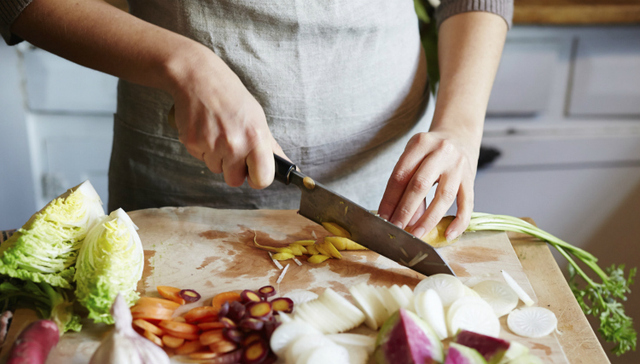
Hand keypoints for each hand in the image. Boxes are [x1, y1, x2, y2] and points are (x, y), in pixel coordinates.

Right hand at [169, 48, 285, 188]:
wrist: (200, 77)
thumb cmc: (231, 96)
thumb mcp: (257, 118)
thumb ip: (269, 146)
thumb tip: (286, 165)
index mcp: (256, 137)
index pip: (262, 179)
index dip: (257, 178)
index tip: (253, 171)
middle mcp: (234, 144)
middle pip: (234, 181)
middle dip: (233, 169)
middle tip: (231, 146)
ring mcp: (212, 144)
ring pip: (216, 169)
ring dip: (216, 156)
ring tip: (217, 132)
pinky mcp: (192, 143)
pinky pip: (200, 158)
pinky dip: (202, 147)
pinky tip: (205, 128)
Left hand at [377, 130, 478, 241]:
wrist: (459, 134)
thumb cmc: (430, 150)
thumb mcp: (415, 156)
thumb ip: (407, 183)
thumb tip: (402, 218)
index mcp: (420, 143)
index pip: (401, 175)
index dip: (390, 199)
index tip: (383, 217)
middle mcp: (441, 152)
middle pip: (420, 185)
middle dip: (405, 210)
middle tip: (396, 229)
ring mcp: (458, 165)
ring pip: (443, 196)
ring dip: (428, 219)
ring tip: (416, 234)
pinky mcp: (471, 178)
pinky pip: (467, 204)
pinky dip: (458, 222)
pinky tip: (448, 235)